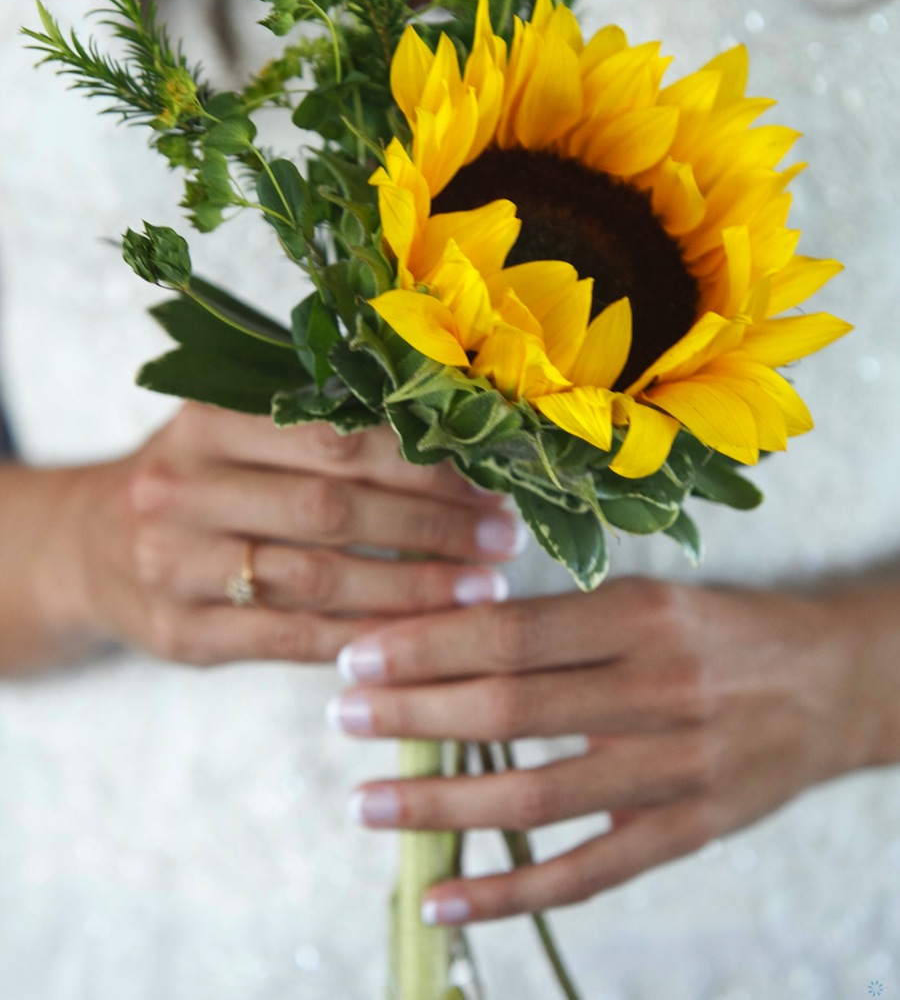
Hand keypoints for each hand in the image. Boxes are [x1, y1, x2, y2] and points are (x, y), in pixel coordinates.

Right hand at [34, 403, 523, 667]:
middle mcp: (180, 488)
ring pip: (316, 580)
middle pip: (330, 508)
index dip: (417, 461)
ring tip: (480, 591)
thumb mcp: (236, 428)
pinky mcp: (179, 634)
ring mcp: (172, 565)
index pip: (332, 436)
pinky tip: (420, 636)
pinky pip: (290, 639)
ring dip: (411, 589)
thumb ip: (322, 426)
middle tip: (501, 538)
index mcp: (206, 420)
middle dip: (430, 525)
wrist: (88, 544)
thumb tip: (455, 443)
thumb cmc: (200, 477)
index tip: (487, 478)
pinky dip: (363, 637)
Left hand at [331, 575, 865, 922]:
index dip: (427, 647)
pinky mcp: (688, 833)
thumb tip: (446, 631)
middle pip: (513, 709)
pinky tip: (442, 898)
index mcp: (642, 617)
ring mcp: (674, 769)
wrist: (832, 683)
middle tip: (343, 718)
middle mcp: (657, 690)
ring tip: (366, 803)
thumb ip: (562, 619)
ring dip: (442, 805)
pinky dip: (509, 892)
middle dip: (415, 716)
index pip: (512, 634)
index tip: (358, 657)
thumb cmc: (720, 631)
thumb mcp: (651, 598)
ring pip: (538, 795)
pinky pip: (588, 872)